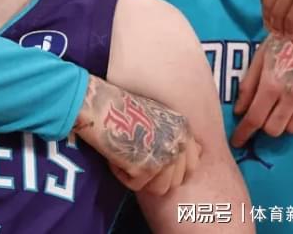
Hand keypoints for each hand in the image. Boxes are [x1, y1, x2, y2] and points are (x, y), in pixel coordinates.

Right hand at [75, 76, 200, 195]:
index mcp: (183, 129)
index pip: (192, 165)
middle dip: (156, 177)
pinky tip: (114, 157)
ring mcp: (164, 157)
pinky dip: (122, 175)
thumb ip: (170, 135)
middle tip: (136, 163)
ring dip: (140, 179)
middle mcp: (178, 144)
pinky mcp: (146, 168)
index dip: (174, 171)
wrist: (101, 104)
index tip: (158, 168)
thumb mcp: (156, 115)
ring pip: (158, 188)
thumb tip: (174, 159)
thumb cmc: (120, 107)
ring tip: (125, 159)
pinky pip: (135, 186)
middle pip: (175, 181)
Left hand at [230, 34, 292, 147]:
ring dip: (279, 124)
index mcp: (272, 84)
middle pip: (273, 129)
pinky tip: (288, 108)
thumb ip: (248, 85)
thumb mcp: (259, 58)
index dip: (244, 133)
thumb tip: (238, 110)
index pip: (255, 118)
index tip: (236, 142)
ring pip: (291, 129)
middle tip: (256, 119)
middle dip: (261, 127)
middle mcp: (291, 96)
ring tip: (273, 112)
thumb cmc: (282, 42)